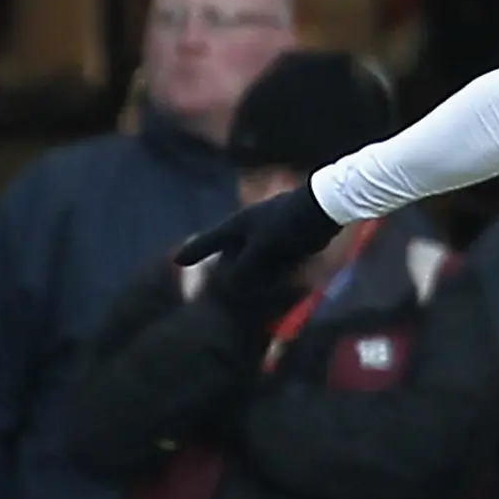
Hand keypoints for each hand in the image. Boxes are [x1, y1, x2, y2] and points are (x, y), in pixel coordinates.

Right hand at [174, 187, 339, 315]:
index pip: (209, 241)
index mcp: (237, 225)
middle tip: (246, 289)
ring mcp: (265, 235)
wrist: (322, 209)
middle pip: (232, 257)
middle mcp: (247, 229)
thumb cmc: (287, 223)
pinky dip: (274, 270)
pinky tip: (286, 274)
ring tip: (272, 278)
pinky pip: (271, 261)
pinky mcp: (282, 241)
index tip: (177, 260)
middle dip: (238, 273)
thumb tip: (230, 284)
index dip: (194, 252)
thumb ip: (243, 268)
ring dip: (259, 275)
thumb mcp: (260, 248)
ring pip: (253, 261)